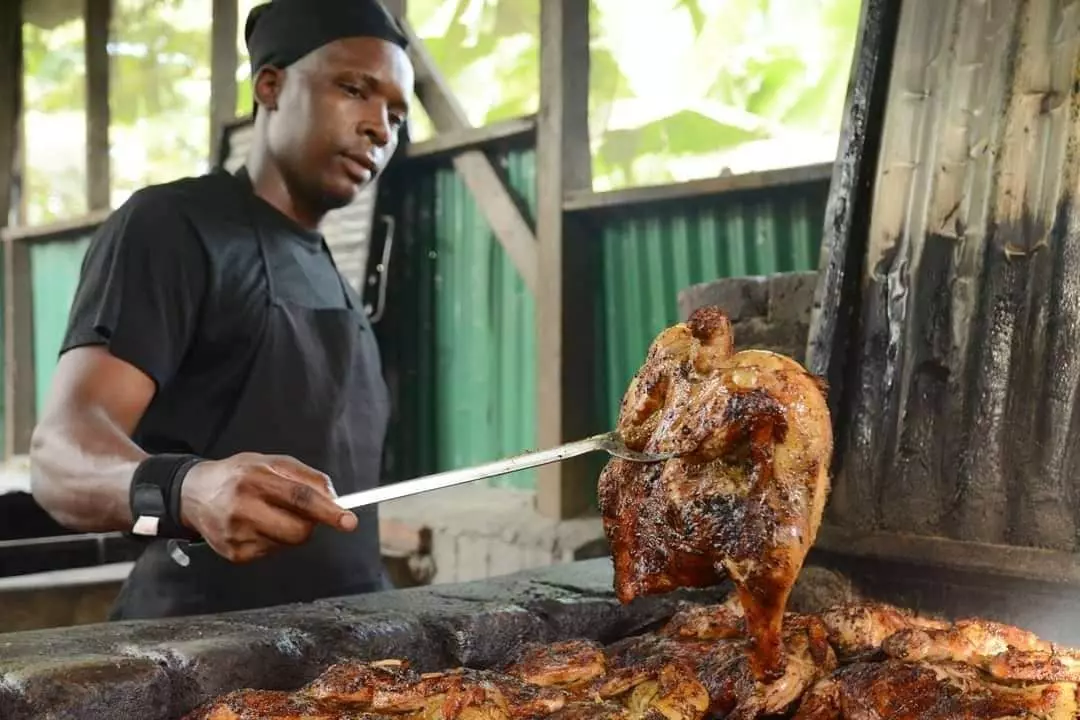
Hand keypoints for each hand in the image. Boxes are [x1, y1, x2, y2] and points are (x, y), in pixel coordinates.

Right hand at [179, 452, 356, 562]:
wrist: (194, 494)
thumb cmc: (240, 475)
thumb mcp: (272, 462)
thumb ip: (306, 477)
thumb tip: (334, 498)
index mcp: (255, 479)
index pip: (300, 498)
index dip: (328, 511)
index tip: (348, 520)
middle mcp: (243, 508)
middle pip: (297, 530)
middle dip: (310, 525)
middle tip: (304, 514)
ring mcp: (236, 534)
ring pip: (287, 544)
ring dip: (290, 531)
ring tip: (269, 514)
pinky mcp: (234, 554)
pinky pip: (272, 552)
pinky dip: (273, 540)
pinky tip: (256, 526)